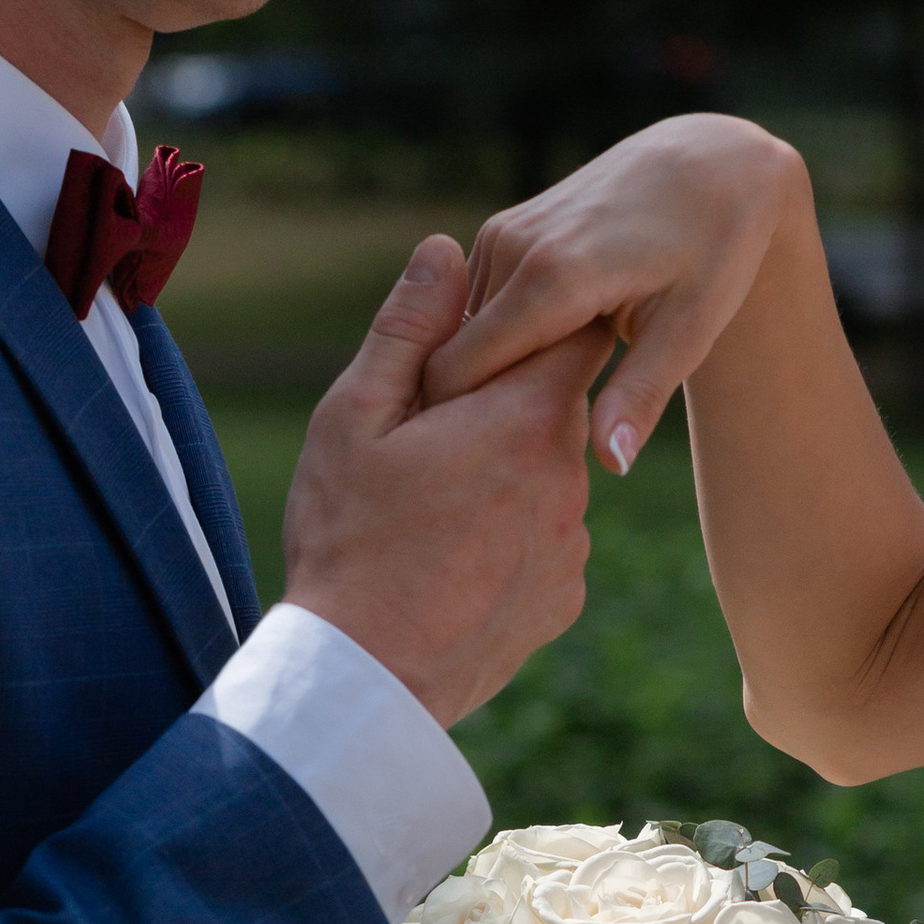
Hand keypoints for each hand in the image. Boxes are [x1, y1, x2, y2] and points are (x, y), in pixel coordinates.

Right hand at [281, 234, 600, 724]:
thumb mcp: (356, 417)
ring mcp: (573, 542)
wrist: (368, 675)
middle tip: (436, 429)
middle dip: (508, 403)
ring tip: (438, 502)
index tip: (500, 328)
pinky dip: (511, 534)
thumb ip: (409, 329)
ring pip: (549, 475)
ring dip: (509, 472)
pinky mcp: (566, 596)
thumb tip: (444, 247)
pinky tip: (455, 552)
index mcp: (522, 417)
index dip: (539, 320)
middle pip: (556, 406)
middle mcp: (568, 476)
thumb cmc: (349, 537)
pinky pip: (545, 539)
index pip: (574, 332)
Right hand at [419, 115, 805, 475]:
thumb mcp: (690, 330)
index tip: (492, 461)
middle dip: (475, 404)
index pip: (460, 371)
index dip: (463, 423)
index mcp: (551, 278)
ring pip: (462, 333)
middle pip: (454, 356)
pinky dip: (498, 340)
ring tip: (543, 402)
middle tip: (526, 442)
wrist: (710, 166)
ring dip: (490, 373)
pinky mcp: (502, 228)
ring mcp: (502, 232)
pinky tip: (547, 362)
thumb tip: (610, 465)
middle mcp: (512, 248)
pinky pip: (478, 305)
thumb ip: (640, 396)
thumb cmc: (714, 251)